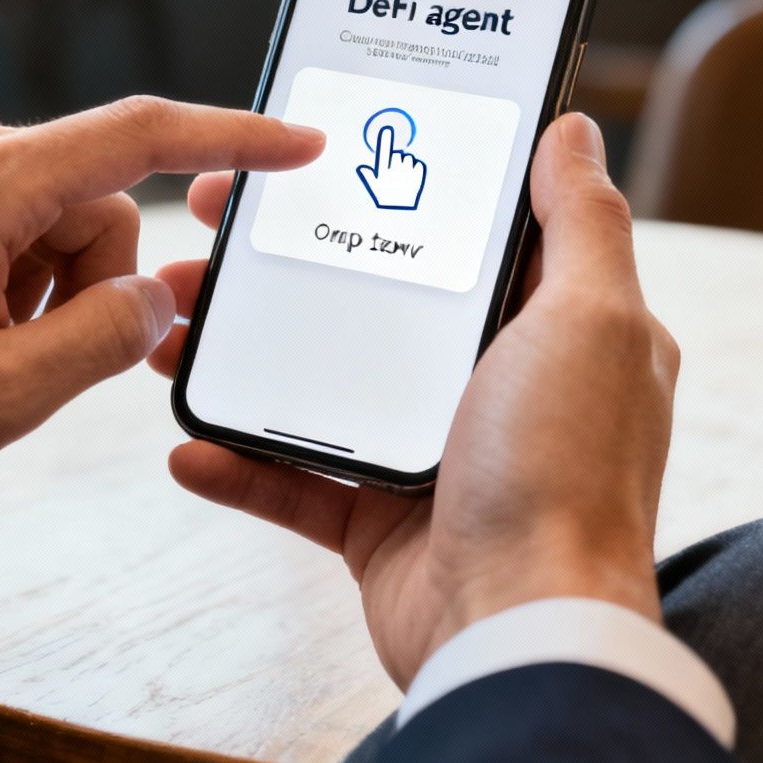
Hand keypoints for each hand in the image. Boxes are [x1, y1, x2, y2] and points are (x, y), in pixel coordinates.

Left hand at [0, 97, 324, 526]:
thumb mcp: (1, 397)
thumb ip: (106, 337)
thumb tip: (158, 298)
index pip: (138, 135)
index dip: (231, 139)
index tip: (295, 145)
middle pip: (91, 194)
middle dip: (88, 280)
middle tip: (23, 356)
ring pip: (41, 212)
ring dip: (36, 287)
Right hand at [151, 113, 678, 687]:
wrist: (522, 631)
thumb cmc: (568, 475)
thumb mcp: (592, 322)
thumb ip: (581, 223)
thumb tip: (571, 130)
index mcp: (548, 330)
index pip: (457, 235)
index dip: (385, 186)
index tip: (307, 156)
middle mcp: (492, 388)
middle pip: (370, 301)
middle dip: (284, 265)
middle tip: (210, 230)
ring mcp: (433, 457)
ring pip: (316, 386)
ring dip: (240, 358)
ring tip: (171, 327)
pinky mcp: (382, 526)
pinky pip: (294, 484)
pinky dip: (238, 464)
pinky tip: (188, 440)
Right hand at [355, 123, 426, 210]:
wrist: (402, 212)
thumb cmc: (387, 199)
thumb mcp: (374, 189)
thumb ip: (369, 176)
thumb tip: (362, 168)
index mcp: (384, 172)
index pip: (383, 152)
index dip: (385, 140)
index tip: (387, 128)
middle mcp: (395, 171)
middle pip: (397, 155)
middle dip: (397, 161)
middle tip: (396, 172)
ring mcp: (408, 173)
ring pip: (409, 158)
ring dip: (406, 165)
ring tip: (403, 176)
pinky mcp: (418, 176)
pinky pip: (418, 164)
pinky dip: (416, 169)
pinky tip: (411, 178)